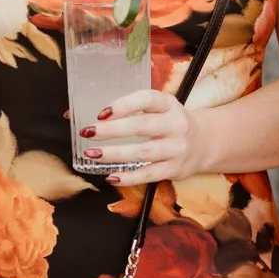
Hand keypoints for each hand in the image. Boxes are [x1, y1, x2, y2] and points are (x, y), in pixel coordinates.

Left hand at [82, 88, 213, 186]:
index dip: (124, 104)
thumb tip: (75, 114)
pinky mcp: (175, 169)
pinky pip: (149, 174)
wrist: (203, 143)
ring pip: (143, 152)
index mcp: (169, 104)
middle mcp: (175, 124)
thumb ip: (127, 110)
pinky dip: (128, 177)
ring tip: (92, 154)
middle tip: (88, 132)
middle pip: (142, 126)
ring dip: (114, 154)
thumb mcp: (157, 109)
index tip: (101, 112)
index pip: (147, 99)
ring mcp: (176, 148)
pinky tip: (111, 176)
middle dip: (112, 130)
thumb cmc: (168, 122)